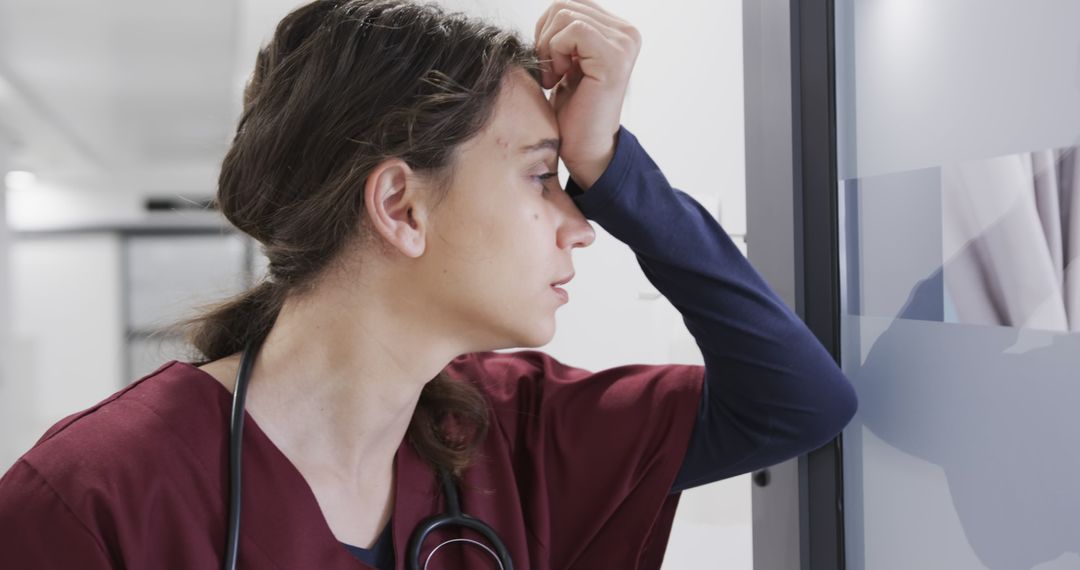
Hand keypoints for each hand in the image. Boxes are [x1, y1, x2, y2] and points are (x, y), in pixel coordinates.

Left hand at [534, 0, 640, 189]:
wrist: (584, 149)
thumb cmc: (573, 110)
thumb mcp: (567, 60)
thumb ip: (565, 32)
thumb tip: (550, 10)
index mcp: (617, 30)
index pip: (568, 3)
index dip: (547, 30)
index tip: (551, 63)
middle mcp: (627, 33)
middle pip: (563, 5)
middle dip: (545, 38)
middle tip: (551, 72)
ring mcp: (624, 43)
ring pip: (564, 15)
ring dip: (549, 49)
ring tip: (556, 77)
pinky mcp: (615, 56)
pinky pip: (573, 30)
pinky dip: (556, 53)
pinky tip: (560, 78)